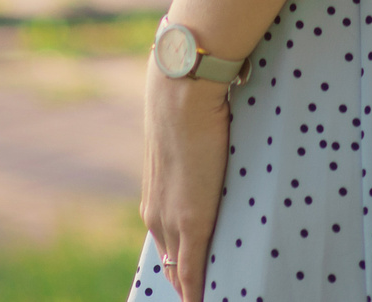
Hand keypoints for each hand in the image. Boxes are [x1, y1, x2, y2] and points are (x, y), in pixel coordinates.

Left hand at [140, 62, 230, 301]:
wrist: (183, 90)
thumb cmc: (189, 105)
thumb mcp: (185, 141)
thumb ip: (194, 158)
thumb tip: (213, 143)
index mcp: (155, 200)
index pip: (168, 249)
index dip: (182, 269)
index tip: (196, 281)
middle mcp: (156, 216)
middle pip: (173, 266)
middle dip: (189, 284)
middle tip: (208, 293)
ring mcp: (171, 220)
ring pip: (182, 272)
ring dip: (196, 287)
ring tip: (217, 294)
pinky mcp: (190, 222)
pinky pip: (193, 271)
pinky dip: (199, 292)